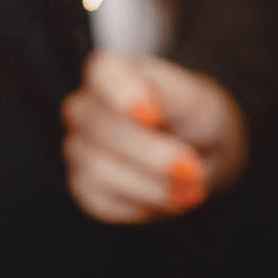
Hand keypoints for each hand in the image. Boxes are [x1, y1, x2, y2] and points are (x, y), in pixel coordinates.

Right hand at [62, 51, 246, 224]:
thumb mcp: (195, 99)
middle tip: (193, 171)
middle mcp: (84, 107)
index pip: (103, 73)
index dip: (125, 95)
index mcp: (110, 72)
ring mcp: (78, 148)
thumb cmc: (194, 118)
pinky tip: (163, 197)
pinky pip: (102, 202)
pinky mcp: (84, 187)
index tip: (153, 117)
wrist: (199, 153)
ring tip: (189, 191)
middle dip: (153, 156)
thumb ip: (172, 98)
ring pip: (100, 170)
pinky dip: (142, 205)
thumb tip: (147, 115)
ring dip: (152, 187)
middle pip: (104, 130)